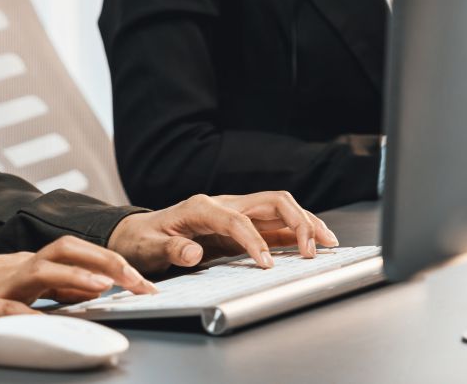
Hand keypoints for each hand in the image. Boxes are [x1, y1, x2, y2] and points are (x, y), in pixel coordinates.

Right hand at [0, 236, 155, 324]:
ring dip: (76, 275)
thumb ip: (61, 286)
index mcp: (37, 263)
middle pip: (69, 249)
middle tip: (139, 282)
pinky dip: (28, 314)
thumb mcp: (26, 284)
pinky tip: (46, 324)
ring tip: (105, 285)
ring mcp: (2, 283)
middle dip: (109, 262)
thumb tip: (99, 290)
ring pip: (42, 269)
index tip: (146, 283)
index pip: (83, 253)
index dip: (117, 263)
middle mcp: (24, 266)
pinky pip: (6, 308)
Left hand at [108, 191, 339, 272]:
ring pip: (280, 209)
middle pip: (272, 201)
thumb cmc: (143, 240)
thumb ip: (172, 248)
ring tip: (328, 242)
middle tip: (316, 248)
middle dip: (299, 221)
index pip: (239, 219)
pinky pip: (274, 224)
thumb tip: (193, 252)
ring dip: (306, 222)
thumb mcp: (149, 247)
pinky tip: (311, 245)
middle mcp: (225, 204)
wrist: (138, 234)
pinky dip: (295, 233)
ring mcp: (236, 211)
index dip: (256, 241)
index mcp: (203, 207)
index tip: (267, 264)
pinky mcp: (242, 224)